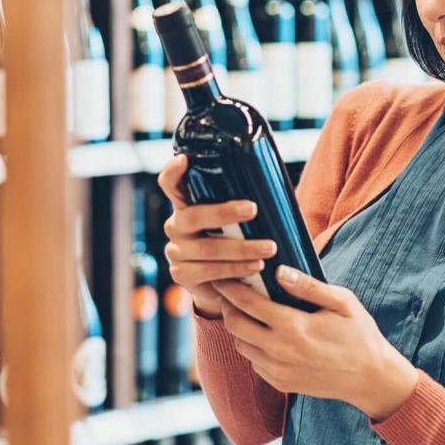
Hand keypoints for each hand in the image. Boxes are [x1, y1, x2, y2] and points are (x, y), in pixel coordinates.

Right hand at [157, 154, 278, 318]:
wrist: (221, 284)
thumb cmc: (233, 242)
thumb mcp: (233, 221)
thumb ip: (240, 204)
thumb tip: (274, 184)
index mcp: (186, 205)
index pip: (170, 184)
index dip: (173, 172)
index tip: (184, 160)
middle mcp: (175, 226)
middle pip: (192, 216)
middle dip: (224, 212)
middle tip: (252, 209)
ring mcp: (176, 252)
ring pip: (207, 249)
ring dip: (241, 249)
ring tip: (269, 248)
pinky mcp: (182, 275)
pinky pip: (209, 272)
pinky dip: (236, 269)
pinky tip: (255, 267)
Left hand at [214, 266, 419, 421]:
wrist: (370, 379)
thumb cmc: (359, 334)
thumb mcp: (341, 302)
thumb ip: (308, 286)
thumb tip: (278, 270)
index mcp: (292, 326)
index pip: (246, 303)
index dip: (230, 287)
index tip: (223, 275)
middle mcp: (279, 351)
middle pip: (234, 325)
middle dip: (227, 306)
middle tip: (231, 292)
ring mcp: (278, 370)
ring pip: (240, 344)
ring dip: (238, 327)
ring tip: (247, 311)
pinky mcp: (280, 383)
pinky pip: (254, 361)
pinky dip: (252, 346)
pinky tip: (264, 334)